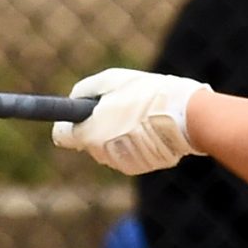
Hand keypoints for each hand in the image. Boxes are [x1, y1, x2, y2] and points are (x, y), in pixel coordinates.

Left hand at [53, 69, 204, 174]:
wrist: (186, 115)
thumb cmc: (147, 94)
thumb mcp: (111, 80)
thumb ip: (84, 90)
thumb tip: (75, 99)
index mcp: (89, 133)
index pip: (61, 135)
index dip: (69, 123)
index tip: (81, 114)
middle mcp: (102, 154)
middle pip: (88, 142)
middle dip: (97, 127)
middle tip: (119, 107)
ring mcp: (122, 163)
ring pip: (109, 149)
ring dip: (117, 134)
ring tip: (139, 115)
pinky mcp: (141, 167)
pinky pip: (128, 154)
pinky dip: (135, 143)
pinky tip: (150, 128)